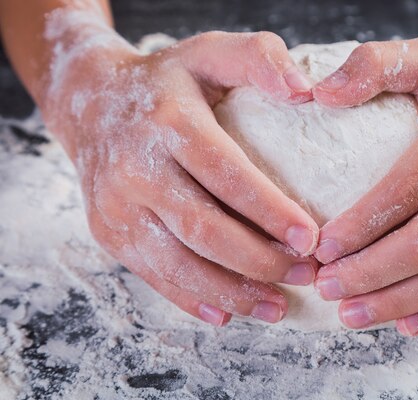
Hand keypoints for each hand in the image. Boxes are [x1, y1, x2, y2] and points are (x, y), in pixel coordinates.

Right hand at [45, 30, 320, 325]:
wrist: (90, 104)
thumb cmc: (167, 82)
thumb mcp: (211, 52)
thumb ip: (259, 58)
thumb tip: (305, 92)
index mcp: (168, 124)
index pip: (225, 175)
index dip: (269, 211)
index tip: (310, 238)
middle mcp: (136, 169)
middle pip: (204, 229)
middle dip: (260, 261)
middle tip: (307, 275)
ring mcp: (117, 207)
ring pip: (178, 264)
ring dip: (232, 292)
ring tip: (277, 306)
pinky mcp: (110, 233)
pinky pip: (153, 276)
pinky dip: (193, 300)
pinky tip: (228, 313)